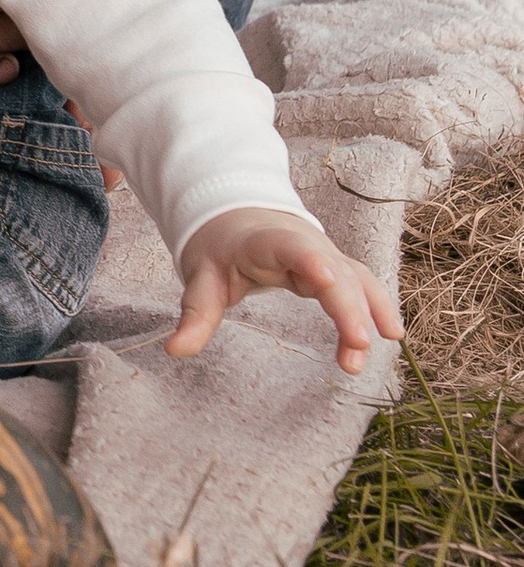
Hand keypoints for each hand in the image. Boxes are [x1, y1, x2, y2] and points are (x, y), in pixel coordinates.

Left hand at [169, 210, 401, 369]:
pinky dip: (378, 305)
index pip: (293, 248)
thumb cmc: (220, 247)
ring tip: (378, 347)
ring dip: (370, 311)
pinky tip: (392, 334)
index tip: (327, 280)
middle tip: (357, 346)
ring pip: (356, 279)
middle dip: (348, 308)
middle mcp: (305, 244)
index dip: (311, 262)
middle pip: (335, 272)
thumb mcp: (202, 276)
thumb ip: (195, 314)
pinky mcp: (336, 267)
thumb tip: (174, 350)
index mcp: (267, 241)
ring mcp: (325, 254)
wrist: (237, 215)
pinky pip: (363, 284)